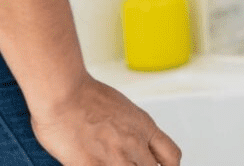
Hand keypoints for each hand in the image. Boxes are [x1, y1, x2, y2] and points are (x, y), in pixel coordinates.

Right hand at [30, 74, 180, 165]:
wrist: (63, 94)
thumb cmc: (87, 96)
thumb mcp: (123, 109)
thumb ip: (132, 129)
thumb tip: (133, 141)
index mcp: (145, 127)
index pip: (172, 156)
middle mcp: (134, 144)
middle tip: (129, 162)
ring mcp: (114, 158)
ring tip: (108, 161)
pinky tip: (93, 164)